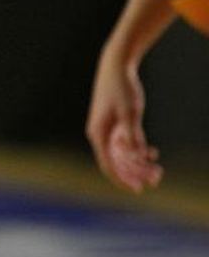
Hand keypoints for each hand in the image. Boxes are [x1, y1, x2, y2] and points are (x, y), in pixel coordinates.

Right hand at [86, 48, 162, 192]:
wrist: (116, 67)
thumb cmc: (121, 88)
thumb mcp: (129, 112)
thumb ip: (132, 135)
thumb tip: (136, 155)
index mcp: (98, 134)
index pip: (108, 165)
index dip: (122, 180)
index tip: (138, 190)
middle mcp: (100, 135)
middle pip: (117, 163)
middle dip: (135, 173)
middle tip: (156, 180)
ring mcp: (107, 130)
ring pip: (122, 155)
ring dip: (139, 164)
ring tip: (158, 170)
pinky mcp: (114, 124)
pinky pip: (125, 145)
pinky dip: (138, 151)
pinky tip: (152, 152)